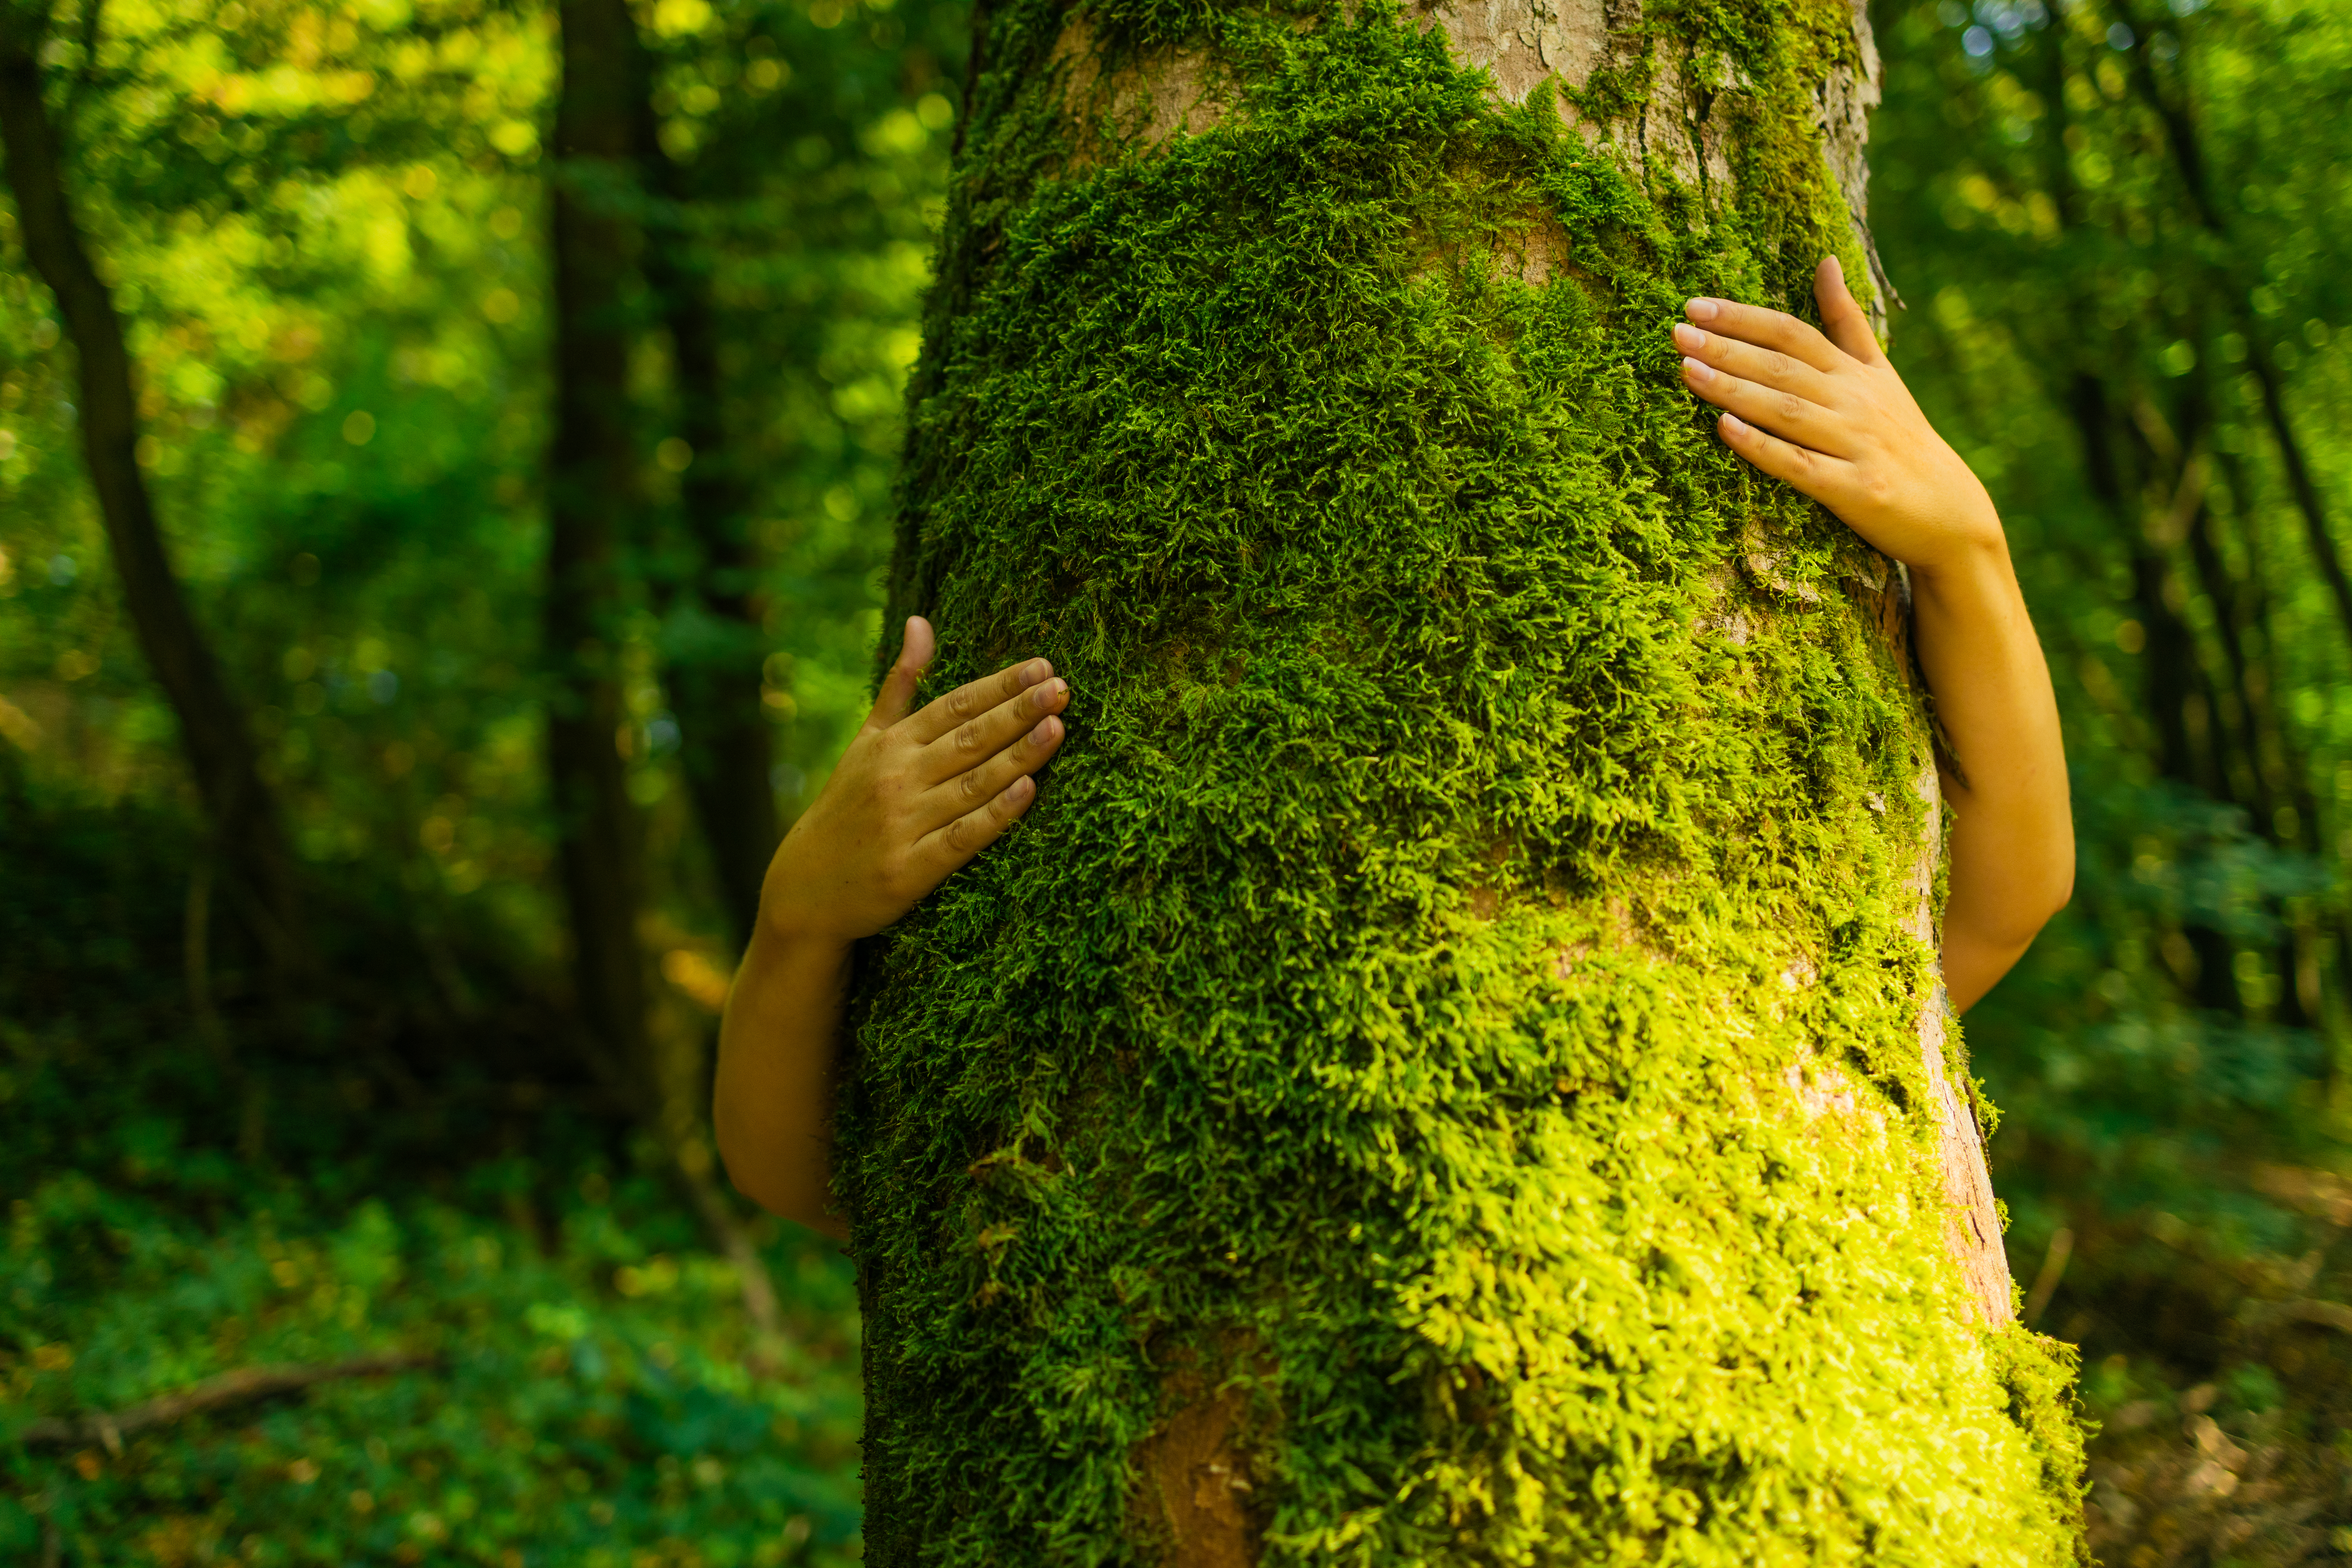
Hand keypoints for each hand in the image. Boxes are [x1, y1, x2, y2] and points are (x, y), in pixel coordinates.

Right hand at [758, 617, 1068, 944]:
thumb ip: (901, 684)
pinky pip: (962, 837)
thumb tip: (921, 621)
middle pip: (969, 738)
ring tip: (1058, 728)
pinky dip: (995, 815)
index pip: (954, 706)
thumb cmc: (846, 806)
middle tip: (1061, 688)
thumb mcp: (867, 740)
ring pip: (972, 783)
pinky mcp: (911, 869)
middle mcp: (897, 777)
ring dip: (1017, 755)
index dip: (1000, 685)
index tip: (1042, 666)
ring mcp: (904, 824)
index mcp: (891, 744)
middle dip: (1018, 711)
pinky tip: (1028, 791)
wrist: (806, 888)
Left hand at [1674, 255, 2000, 577]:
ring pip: (1786, 411)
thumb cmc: (1902, 437)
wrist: (1949, 510)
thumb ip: (1846, 320)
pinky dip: (1762, 446)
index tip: (1695, 306)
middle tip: (1678, 332)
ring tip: (1687, 370)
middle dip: (1728, 348)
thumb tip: (1825, 260)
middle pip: (1782, 368)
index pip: (1792, 333)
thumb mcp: (1880, 372)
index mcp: (1854, 373)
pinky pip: (1799, 465)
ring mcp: (1854, 445)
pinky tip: (1725, 429)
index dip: (1743, 317)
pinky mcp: (1853, 490)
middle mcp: (1853, 402)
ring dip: (1734, 389)